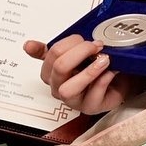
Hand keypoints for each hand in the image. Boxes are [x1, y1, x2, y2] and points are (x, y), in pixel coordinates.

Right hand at [24, 37, 141, 114]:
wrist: (118, 80)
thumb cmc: (95, 67)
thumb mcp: (77, 52)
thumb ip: (56, 47)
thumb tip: (27, 45)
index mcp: (51, 72)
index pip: (51, 54)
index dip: (70, 42)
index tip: (83, 38)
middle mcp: (59, 87)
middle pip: (60, 67)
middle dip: (80, 52)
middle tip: (96, 45)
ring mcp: (74, 99)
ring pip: (68, 89)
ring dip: (88, 71)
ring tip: (104, 60)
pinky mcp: (90, 107)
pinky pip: (92, 95)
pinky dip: (102, 80)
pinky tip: (110, 71)